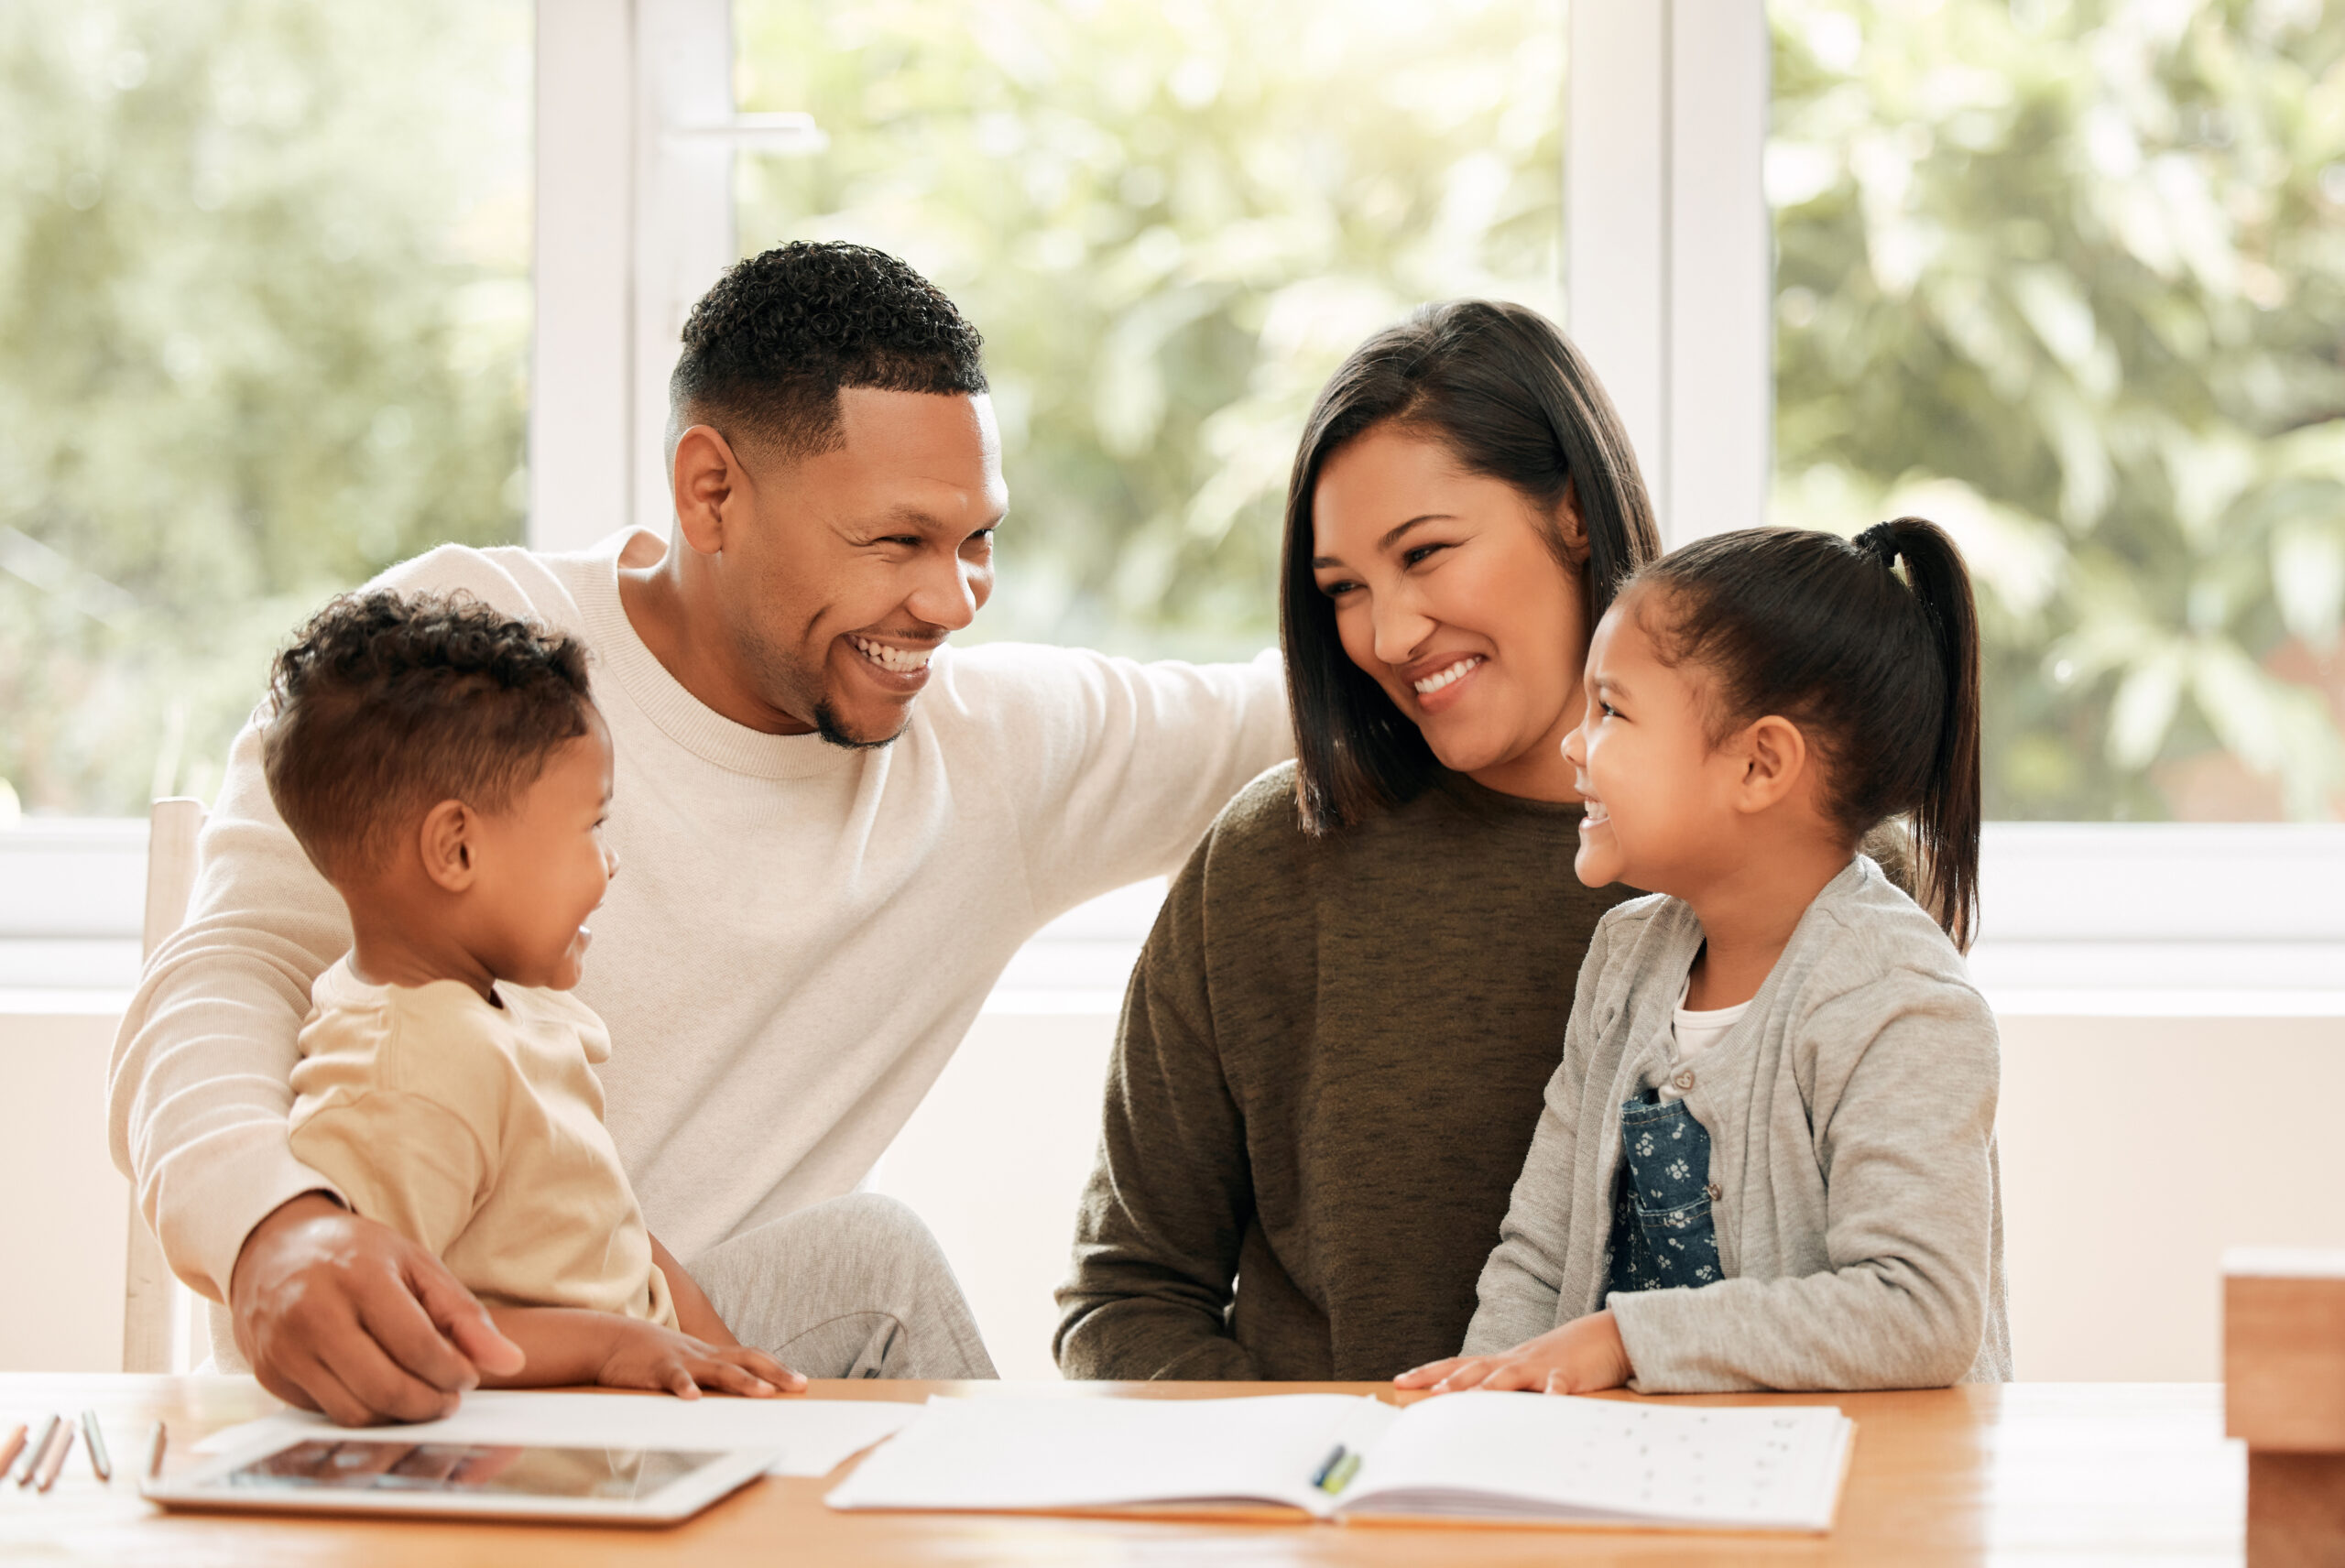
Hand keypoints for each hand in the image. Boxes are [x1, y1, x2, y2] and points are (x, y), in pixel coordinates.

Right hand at [230, 1192, 525, 1425]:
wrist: (274, 1248)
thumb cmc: (356, 1256)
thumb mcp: (416, 1265)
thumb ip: (464, 1314)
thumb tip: (510, 1362)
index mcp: (358, 1278)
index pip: (418, 1347)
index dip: (453, 1372)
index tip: (468, 1377)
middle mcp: (314, 1315)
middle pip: (386, 1389)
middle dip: (429, 1405)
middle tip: (448, 1399)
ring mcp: (285, 1348)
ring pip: (355, 1413)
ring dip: (398, 1418)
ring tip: (419, 1397)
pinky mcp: (269, 1375)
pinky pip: (326, 1414)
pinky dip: (363, 1413)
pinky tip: (379, 1393)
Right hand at [594, 1320, 805, 1398]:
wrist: (610, 1339)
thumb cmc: (649, 1354)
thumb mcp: (683, 1360)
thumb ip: (706, 1372)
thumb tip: (732, 1389)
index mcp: (709, 1354)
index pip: (751, 1356)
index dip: (776, 1367)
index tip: (801, 1380)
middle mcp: (702, 1354)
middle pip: (746, 1359)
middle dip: (775, 1373)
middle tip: (799, 1386)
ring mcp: (682, 1360)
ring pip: (718, 1369)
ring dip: (742, 1381)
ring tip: (763, 1393)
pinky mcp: (657, 1369)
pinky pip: (673, 1379)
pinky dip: (684, 1388)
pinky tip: (693, 1399)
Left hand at [1393, 1311, 1632, 1395]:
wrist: (1602, 1336)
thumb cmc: (1559, 1359)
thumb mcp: (1526, 1373)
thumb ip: (1501, 1388)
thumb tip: (1468, 1406)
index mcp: (1501, 1363)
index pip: (1457, 1365)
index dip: (1429, 1372)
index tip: (1400, 1380)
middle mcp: (1514, 1362)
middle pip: (1476, 1368)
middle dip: (1450, 1382)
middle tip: (1426, 1394)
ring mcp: (1540, 1366)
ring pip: (1511, 1375)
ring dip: (1491, 1387)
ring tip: (1472, 1399)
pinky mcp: (1567, 1374)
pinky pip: (1559, 1385)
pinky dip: (1554, 1394)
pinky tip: (1550, 1402)